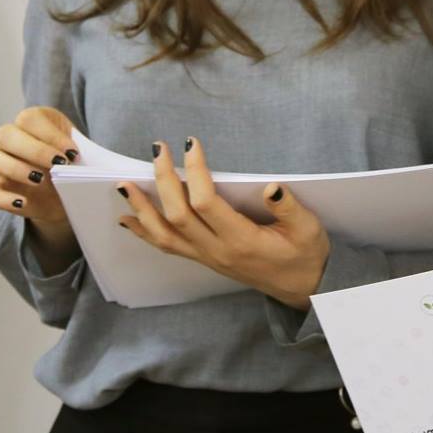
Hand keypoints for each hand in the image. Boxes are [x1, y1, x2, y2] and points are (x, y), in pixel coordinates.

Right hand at [0, 106, 79, 270]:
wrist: (71, 194)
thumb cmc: (78, 167)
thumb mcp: (87, 158)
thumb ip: (92, 157)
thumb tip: (109, 169)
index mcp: (35, 121)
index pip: (28, 118)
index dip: (49, 134)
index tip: (73, 153)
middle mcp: (12, 138)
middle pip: (5, 133)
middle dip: (33, 149)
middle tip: (59, 165)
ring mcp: (1, 163)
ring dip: (12, 167)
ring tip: (40, 179)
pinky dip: (2, 198)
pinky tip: (23, 202)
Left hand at [116, 136, 332, 308]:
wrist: (302, 289)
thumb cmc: (306, 254)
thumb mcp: (308, 229)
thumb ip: (289, 208)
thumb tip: (272, 186)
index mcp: (242, 240)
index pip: (207, 203)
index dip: (196, 172)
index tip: (192, 144)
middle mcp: (218, 251)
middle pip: (178, 215)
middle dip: (163, 180)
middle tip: (158, 150)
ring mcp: (207, 257)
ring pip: (164, 235)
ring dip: (142, 208)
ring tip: (124, 185)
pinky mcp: (204, 260)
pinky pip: (167, 247)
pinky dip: (144, 232)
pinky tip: (128, 218)